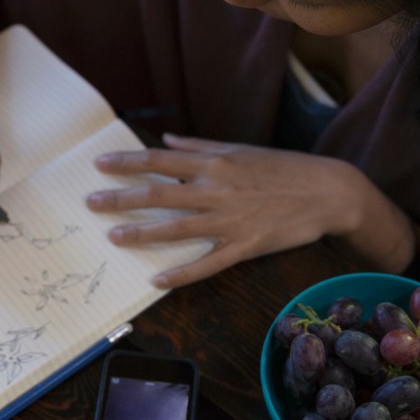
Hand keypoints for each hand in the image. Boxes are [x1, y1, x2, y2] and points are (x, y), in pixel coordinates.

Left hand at [86, 133, 413, 287]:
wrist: (328, 191)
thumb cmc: (282, 168)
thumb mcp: (239, 149)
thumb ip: (199, 145)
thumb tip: (167, 138)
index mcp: (214, 163)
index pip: (160, 160)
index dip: (127, 162)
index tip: (99, 164)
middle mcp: (216, 190)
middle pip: (159, 194)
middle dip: (121, 198)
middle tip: (91, 202)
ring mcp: (229, 220)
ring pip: (176, 229)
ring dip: (141, 233)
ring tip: (113, 236)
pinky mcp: (244, 247)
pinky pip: (207, 263)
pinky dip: (181, 273)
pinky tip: (156, 281)